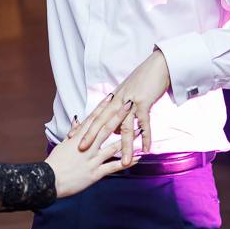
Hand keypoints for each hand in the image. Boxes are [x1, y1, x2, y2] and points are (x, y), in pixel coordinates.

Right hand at [46, 101, 137, 197]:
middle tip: (129, 104)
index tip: (112, 96)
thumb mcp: (62, 145)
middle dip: (118, 116)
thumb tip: (77, 120)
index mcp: (78, 139)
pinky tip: (137, 157)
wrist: (48, 180)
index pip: (93, 119)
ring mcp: (92, 160)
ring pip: (112, 147)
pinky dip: (126, 162)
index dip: (103, 107)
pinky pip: (113, 167)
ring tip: (140, 129)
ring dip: (127, 138)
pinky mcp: (95, 173)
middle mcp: (87, 147)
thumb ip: (73, 132)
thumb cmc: (55, 163)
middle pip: (105, 128)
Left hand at [73, 49, 171, 164]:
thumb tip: (116, 128)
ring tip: (125, 163)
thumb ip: (119, 111)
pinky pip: (145, 123)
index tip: (71, 137)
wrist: (158, 65)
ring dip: (126, 146)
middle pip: (102, 121)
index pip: (95, 115)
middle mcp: (118, 101)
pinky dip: (146, 136)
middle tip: (81, 150)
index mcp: (113, 99)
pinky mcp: (144, 102)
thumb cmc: (143, 80)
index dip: (83, 126)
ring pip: (126, 128)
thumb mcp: (127, 94)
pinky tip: (147, 149)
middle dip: (91, 136)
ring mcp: (131, 102)